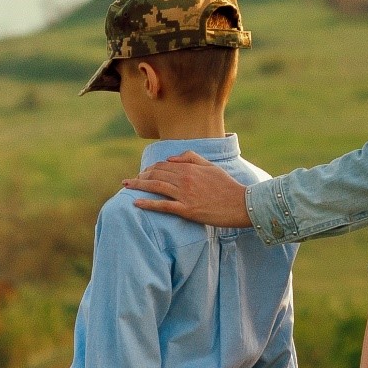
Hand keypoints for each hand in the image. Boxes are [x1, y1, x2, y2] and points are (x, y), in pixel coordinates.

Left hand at [122, 152, 253, 227]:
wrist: (241, 204)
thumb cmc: (227, 186)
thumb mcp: (211, 166)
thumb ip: (191, 158)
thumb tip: (170, 157)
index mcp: (190, 168)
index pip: (163, 165)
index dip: (149, 169)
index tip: (142, 174)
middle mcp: (185, 179)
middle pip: (155, 174)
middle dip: (140, 177)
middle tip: (129, 181)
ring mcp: (185, 195)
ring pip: (155, 187)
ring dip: (138, 186)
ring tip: (126, 187)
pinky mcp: (187, 210)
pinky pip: (162, 206)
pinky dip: (147, 203)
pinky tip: (136, 203)